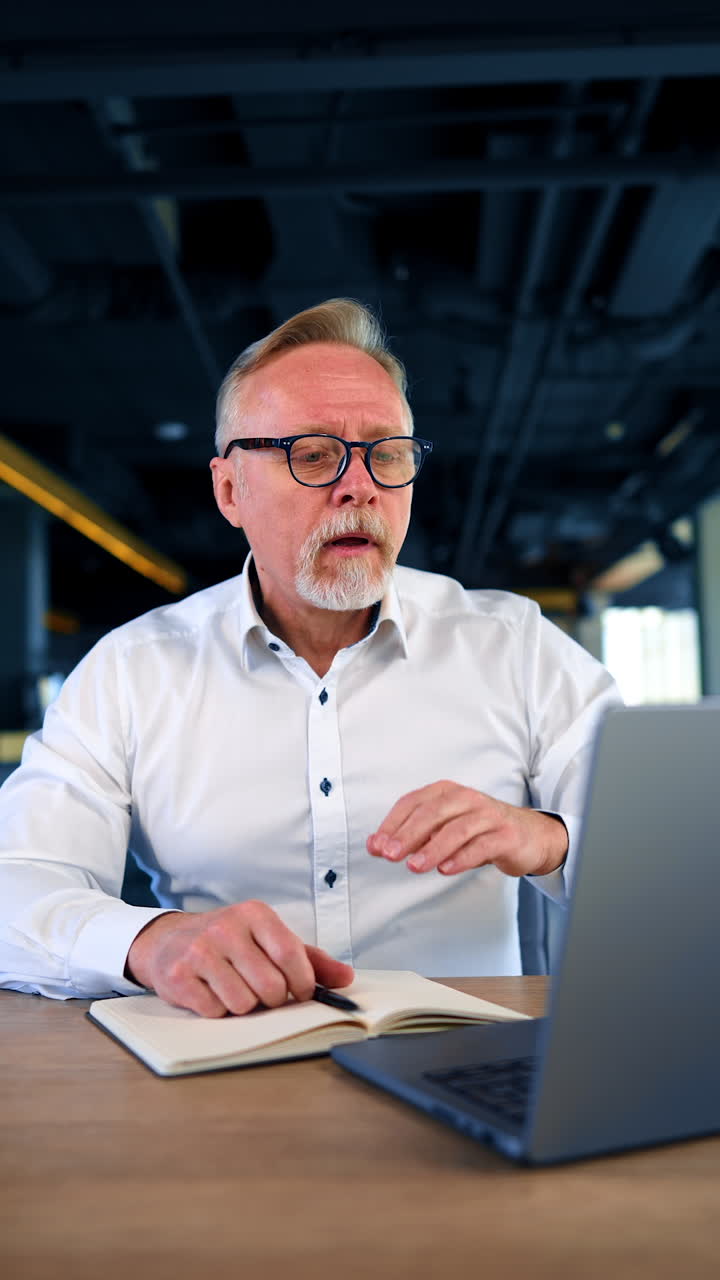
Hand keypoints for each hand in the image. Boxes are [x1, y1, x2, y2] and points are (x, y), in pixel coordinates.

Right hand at [125, 901, 353, 1017]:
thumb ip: (309, 959)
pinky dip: (218, 1011)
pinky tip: (211, 993)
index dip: (302, 983)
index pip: (291, 954)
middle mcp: (226, 928)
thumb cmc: (229, 943)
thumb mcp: (268, 940)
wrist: (168, 941)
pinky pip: (215, 1011)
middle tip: (262, 993)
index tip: (301, 993)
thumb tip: (346, 977)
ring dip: (244, 1007)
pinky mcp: (178, 975)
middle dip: (272, 1000)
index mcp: (254, 914)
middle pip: (270, 986)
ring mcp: (199, 951)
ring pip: (243, 1003)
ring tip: (233, 989)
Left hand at [367, 781, 567, 878]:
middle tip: (389, 855)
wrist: (530, 836)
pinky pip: (482, 845)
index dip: (392, 824)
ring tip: (414, 866)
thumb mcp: (444, 829)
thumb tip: (376, 845)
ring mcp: (488, 816)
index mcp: (447, 792)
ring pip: (457, 829)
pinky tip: (446, 869)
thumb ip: (413, 836)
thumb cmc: (480, 831)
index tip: (377, 845)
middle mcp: (467, 799)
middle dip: (407, 834)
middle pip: (432, 813)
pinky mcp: (506, 835)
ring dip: (432, 848)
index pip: (413, 802)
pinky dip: (462, 858)